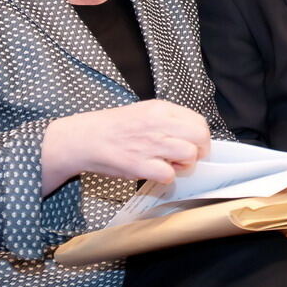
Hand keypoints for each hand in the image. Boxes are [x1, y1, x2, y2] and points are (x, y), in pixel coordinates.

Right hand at [41, 99, 210, 194]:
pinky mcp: (140, 165)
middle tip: (187, 157)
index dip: (200, 136)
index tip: (194, 143)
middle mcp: (159, 124)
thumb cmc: (114, 127)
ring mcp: (150, 145)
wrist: (85, 138)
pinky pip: (169, 174)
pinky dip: (167, 177)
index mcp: (161, 109)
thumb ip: (169, 120)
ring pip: (189, 155)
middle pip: (200, 137)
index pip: (199, 121)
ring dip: (184, 164)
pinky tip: (157, 172)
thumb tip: (191, 134)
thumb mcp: (145, 111)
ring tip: (171, 164)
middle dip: (200, 150)